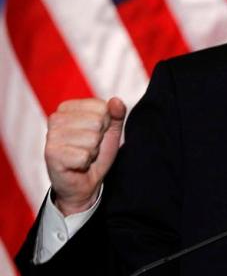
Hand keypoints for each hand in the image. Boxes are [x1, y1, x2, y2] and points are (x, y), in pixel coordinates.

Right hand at [44, 97, 125, 215]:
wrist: (83, 183)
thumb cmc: (95, 153)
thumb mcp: (110, 131)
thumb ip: (116, 114)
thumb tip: (116, 101)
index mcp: (68, 108)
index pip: (101, 107)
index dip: (106, 124)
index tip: (95, 134)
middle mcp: (56, 118)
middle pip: (97, 122)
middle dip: (99, 138)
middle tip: (88, 147)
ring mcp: (51, 136)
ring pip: (92, 139)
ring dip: (92, 151)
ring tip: (82, 155)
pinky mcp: (50, 154)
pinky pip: (83, 156)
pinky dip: (85, 163)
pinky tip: (76, 164)